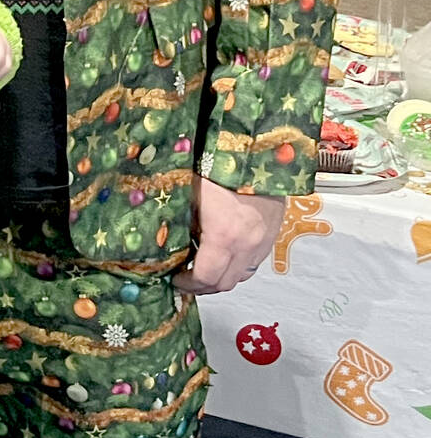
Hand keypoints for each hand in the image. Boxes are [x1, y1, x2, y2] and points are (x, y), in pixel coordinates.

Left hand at [174, 175, 285, 294]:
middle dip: (203, 286)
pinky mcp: (273, 235)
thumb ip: (181, 225)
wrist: (257, 151)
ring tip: (205, 268)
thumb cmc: (216, 169)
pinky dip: (238, 264)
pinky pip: (255, 261)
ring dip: (222, 277)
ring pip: (242, 275)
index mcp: (224, 236)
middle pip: (226, 283)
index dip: (187, 284)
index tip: (175, 279)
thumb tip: (165, 245)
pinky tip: (224, 254)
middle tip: (187, 278)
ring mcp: (263, 241)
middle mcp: (248, 244)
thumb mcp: (190, 197)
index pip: (206, 278)